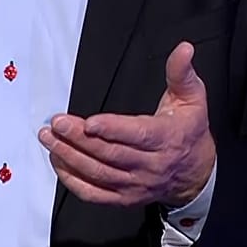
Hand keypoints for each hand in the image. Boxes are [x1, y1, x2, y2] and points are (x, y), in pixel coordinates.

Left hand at [39, 41, 215, 206]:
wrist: (197, 173)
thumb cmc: (188, 131)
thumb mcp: (191, 99)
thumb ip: (181, 73)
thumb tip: (184, 49)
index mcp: (166, 138)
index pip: (136, 135)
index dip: (112, 129)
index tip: (88, 122)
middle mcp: (151, 165)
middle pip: (110, 154)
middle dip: (79, 139)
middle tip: (55, 124)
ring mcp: (137, 184)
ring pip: (99, 174)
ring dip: (70, 157)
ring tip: (49, 139)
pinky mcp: (125, 198)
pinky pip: (95, 194)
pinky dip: (73, 181)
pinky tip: (57, 162)